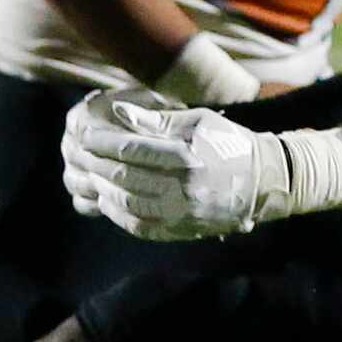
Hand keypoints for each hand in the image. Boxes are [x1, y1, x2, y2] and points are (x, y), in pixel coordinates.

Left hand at [60, 89, 272, 240]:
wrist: (264, 181)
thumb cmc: (229, 143)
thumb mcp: (198, 122)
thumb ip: (157, 120)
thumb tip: (118, 111)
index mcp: (186, 156)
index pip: (130, 149)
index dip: (101, 141)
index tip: (83, 133)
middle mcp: (182, 188)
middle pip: (122, 176)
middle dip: (95, 163)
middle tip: (78, 153)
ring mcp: (180, 213)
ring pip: (125, 203)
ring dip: (101, 188)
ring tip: (89, 173)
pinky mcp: (179, 230)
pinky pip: (137, 224)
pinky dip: (116, 212)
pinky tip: (106, 198)